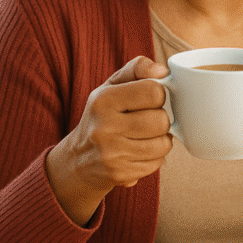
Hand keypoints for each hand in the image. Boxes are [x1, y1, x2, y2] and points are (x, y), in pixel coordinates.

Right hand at [46, 56, 171, 224]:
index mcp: (103, 100)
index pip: (154, 91)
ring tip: (144, 136)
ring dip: (160, 139)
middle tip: (146, 120)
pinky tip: (138, 151)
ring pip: (164, 143)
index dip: (158, 95)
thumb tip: (162, 71)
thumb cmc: (103, 115)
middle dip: (160, 119)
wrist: (78, 159)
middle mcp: (104, 128)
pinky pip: (158, 163)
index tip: (149, 99)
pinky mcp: (120, 174)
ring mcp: (111, 154)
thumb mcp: (112, 86)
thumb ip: (137, 69)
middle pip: (161, 120)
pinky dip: (154, 157)